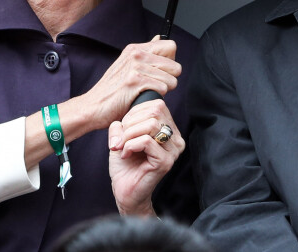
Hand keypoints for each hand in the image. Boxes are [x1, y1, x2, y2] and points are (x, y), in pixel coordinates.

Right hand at [82, 37, 180, 128]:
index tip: (162, 72)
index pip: (171, 46)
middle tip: (155, 86)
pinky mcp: (135, 81)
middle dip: (170, 79)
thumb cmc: (112, 89)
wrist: (92, 106)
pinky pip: (162, 88)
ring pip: (171, 80)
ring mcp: (135, 67)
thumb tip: (159, 38)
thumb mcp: (127, 64)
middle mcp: (136, 54)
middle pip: (175, 66)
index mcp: (136, 48)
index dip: (171, 62)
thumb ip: (146, 53)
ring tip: (147, 93)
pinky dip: (156, 96)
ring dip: (163, 91)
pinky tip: (143, 98)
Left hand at [108, 100, 184, 215]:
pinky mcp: (166, 162)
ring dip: (129, 134)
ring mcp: (173, 150)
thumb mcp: (121, 137)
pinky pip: (147, 141)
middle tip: (121, 139)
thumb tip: (121, 123)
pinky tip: (125, 154)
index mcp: (170, 129)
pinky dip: (130, 145)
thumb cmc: (126, 165)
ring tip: (122, 147)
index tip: (124, 129)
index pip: (157, 105)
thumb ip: (122, 124)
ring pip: (151, 125)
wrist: (125, 192)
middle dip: (131, 122)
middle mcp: (176, 138)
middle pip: (155, 112)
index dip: (135, 113)